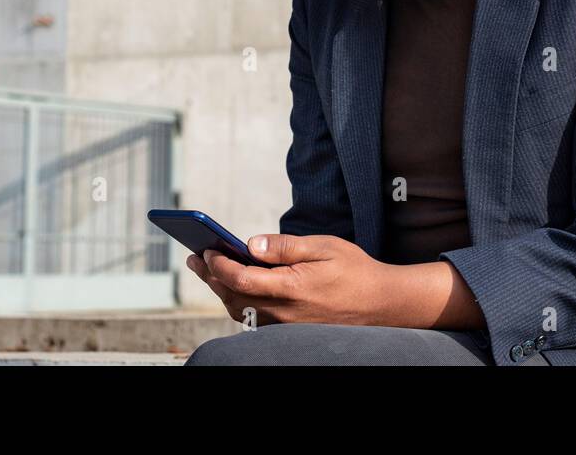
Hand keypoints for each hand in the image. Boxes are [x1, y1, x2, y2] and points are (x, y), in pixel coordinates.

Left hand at [184, 234, 394, 326]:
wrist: (381, 304)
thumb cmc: (354, 271)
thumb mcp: (323, 246)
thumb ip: (284, 246)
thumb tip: (250, 244)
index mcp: (291, 288)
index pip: (240, 278)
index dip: (218, 264)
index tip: (207, 249)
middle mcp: (283, 312)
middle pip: (233, 296)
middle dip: (211, 276)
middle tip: (195, 258)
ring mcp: (285, 325)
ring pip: (240, 310)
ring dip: (221, 290)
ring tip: (209, 270)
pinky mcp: (289, 331)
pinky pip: (253, 318)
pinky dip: (238, 301)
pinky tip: (235, 287)